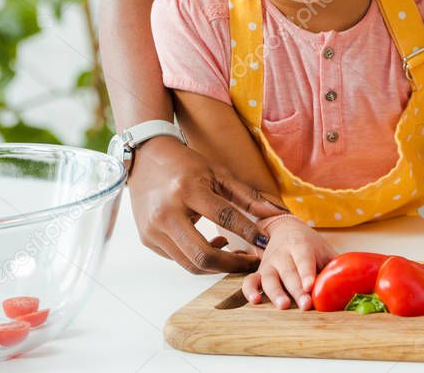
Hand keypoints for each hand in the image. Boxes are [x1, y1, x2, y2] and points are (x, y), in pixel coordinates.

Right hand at [128, 135, 286, 272]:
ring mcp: (154, 230)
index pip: (224, 217)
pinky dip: (199, 258)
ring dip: (217, 265)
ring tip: (235, 253)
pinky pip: (178, 258)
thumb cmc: (186, 164)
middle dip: (231, 264)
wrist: (147, 158)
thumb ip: (247, 196)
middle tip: (251, 262)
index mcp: (188, 190)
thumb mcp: (219, 173)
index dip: (248, 232)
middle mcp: (167, 213)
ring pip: (189, 263)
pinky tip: (212, 245)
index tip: (266, 243)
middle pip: (202, 255)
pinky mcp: (148, 240)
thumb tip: (277, 211)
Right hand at [242, 215, 335, 309]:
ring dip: (276, 292)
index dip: (307, 273)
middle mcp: (283, 254)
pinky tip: (254, 301)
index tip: (310, 285)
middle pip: (289, 273)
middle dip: (297, 290)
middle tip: (305, 305)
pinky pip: (250, 281)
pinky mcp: (258, 272)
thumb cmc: (310, 245)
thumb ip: (336, 265)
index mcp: (301, 246)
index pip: (304, 259)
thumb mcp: (324, 250)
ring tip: (283, 305)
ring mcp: (269, 264)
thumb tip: (358, 279)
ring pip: (269, 279)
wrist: (285, 228)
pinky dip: (250, 291)